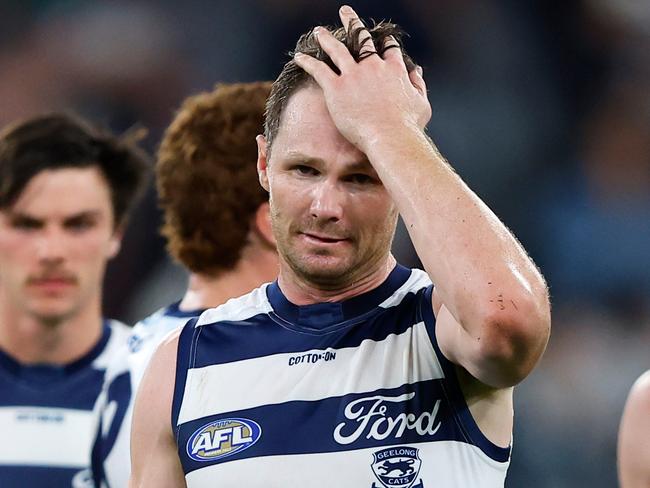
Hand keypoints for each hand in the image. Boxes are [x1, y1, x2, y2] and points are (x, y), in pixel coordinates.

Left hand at [294, 5, 430, 152]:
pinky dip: (308, 62)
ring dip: (327, 38)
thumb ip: (418, 85)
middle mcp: (373, 67)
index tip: (381, 38)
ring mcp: (354, 75)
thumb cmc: (408, 126)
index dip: (384, 42)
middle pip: (362, 39)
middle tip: (345, 13)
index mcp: (394, 70)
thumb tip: (417, 70)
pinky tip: (299, 57)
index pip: (389, 49)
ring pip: (337, 50)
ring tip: (319, 32)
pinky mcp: (337, 88)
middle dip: (353, 23)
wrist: (390, 137)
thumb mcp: (421, 103)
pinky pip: (318, 70)